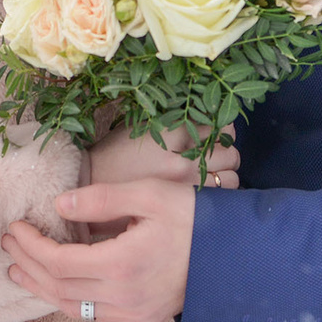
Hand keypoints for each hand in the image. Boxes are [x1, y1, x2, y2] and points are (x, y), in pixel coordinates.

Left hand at [3, 178, 196, 321]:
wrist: (239, 252)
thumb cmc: (197, 216)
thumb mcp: (151, 194)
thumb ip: (102, 199)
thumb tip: (58, 204)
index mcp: (123, 264)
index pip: (60, 261)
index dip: (31, 246)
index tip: (15, 228)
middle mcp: (125, 296)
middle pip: (60, 288)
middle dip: (28, 266)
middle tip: (8, 246)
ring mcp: (136, 312)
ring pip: (74, 309)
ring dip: (43, 290)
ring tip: (20, 272)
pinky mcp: (145, 317)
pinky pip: (95, 315)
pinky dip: (69, 301)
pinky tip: (59, 287)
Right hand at [87, 125, 237, 190]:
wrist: (90, 188)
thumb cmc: (112, 156)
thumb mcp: (138, 128)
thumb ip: (170, 124)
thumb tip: (200, 118)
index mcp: (173, 129)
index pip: (218, 125)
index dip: (220, 130)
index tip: (213, 135)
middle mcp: (185, 155)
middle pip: (230, 151)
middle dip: (225, 153)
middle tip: (213, 157)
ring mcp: (188, 182)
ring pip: (231, 177)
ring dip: (224, 175)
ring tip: (210, 177)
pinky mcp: (185, 203)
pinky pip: (220, 199)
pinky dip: (218, 196)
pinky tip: (204, 195)